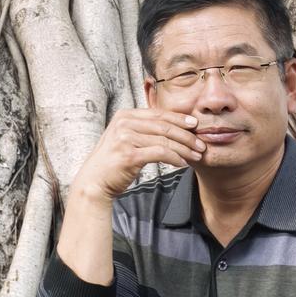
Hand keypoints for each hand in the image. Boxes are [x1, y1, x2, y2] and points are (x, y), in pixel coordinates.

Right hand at [74, 104, 205, 200]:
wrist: (94, 182)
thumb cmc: (113, 162)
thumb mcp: (126, 139)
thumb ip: (144, 130)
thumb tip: (173, 127)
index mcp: (125, 115)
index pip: (158, 114)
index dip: (179, 119)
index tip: (195, 126)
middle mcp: (124, 123)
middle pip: (164, 126)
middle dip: (186, 135)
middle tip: (201, 144)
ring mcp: (125, 138)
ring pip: (164, 140)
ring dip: (184, 148)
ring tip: (196, 156)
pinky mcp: (129, 154)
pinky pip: (160, 153)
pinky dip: (175, 158)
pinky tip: (183, 163)